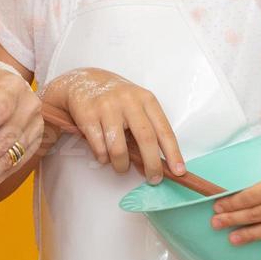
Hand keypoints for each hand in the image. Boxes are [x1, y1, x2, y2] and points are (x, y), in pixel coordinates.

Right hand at [51, 68, 184, 182]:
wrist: (82, 81)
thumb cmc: (115, 98)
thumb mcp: (136, 105)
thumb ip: (146, 129)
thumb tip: (154, 163)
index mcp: (146, 99)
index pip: (164, 130)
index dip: (173, 153)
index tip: (179, 171)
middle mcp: (128, 101)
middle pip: (146, 139)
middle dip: (152, 164)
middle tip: (154, 178)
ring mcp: (107, 108)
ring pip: (119, 149)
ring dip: (122, 165)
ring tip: (121, 166)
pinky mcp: (88, 116)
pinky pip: (99, 148)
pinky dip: (103, 158)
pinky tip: (104, 155)